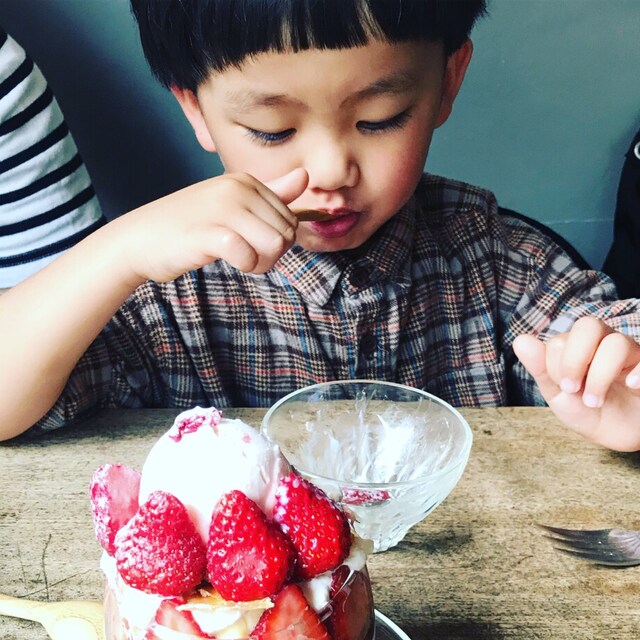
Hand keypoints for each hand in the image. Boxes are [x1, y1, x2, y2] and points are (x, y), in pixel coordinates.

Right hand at [117, 168, 308, 283]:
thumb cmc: (189, 225)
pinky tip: (225, 260)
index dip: (276, 241)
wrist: (139, 239)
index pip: (291, 220)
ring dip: (260, 263)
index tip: (249, 241)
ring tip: (236, 258)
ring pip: (275, 246)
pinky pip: (250, 256)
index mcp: (247, 181)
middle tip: (242, 254)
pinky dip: (244, 266)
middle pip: (287, 235)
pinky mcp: (208, 233)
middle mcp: (238, 189)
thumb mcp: (232, 204)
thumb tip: (306, 175)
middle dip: (271, 255)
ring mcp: (223, 208)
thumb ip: (271, 193)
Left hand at [513, 317, 639, 450]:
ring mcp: (629, 353)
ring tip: (595, 402)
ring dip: (600, 375)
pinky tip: (630, 386)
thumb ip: (540, 368)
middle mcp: (603, 342)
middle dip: (574, 360)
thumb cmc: (584, 410)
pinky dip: (638, 372)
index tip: (563, 388)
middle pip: (588, 326)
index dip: (556, 365)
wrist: (617, 434)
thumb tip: (520, 340)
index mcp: (576, 346)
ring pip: (617, 342)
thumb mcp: (557, 393)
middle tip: (572, 389)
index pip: (560, 340)